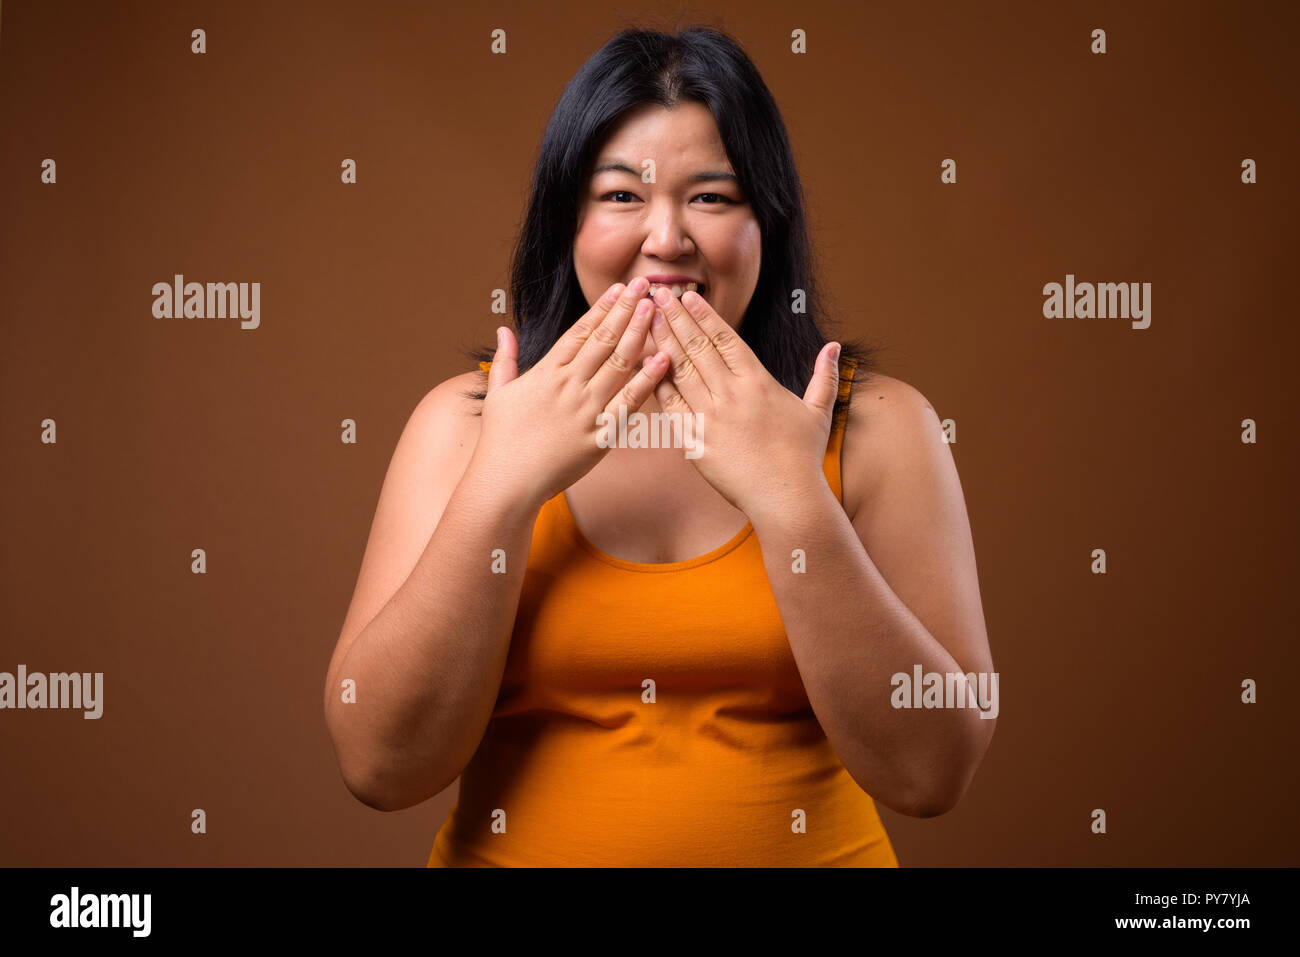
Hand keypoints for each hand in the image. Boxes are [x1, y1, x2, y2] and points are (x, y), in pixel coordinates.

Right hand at [470, 277, 670, 510]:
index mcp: (546, 373)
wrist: (505, 482)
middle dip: (625, 310)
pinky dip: (647, 381)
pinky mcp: (599, 437)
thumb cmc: (500, 440)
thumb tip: (503, 329)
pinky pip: (628, 405)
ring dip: (638, 334)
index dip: (601, 308)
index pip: (579, 332)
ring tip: (655, 310)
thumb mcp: (497, 393)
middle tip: (645, 286)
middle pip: (602, 340)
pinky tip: (662, 360)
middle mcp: (568, 386)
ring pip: (618, 365)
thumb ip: (505, 359)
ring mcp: (585, 411)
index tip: (619, 288)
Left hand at [648, 285, 841, 519]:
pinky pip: (670, 408)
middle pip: (698, 348)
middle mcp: (732, 395)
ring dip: (661, 343)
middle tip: (657, 293)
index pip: (726, 339)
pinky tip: (642, 366)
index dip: (705, 315)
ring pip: (680, 372)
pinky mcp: (695, 442)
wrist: (785, 499)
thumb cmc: (803, 458)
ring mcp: (711, 417)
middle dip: (675, 318)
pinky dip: (656, 385)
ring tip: (646, 320)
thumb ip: (824, 376)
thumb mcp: (819, 412)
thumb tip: (835, 346)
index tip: (687, 296)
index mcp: (758, 382)